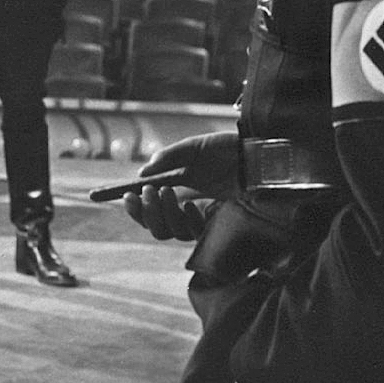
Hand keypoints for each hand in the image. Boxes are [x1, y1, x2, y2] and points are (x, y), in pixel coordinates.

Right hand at [120, 132, 243, 241]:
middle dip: (146, 212)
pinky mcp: (217, 226)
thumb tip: (142, 174)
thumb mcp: (193, 148)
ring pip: (170, 233)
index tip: (126, 196)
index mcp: (177, 192)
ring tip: (167, 191)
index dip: (135, 208)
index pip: (149, 210)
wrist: (257, 154)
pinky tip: (190, 204)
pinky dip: (186, 221)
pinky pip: (193, 234)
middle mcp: (186, 210)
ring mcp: (201, 219)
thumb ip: (168, 158)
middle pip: (156, 227)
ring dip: (162, 214)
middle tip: (149, 192)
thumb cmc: (227, 150)